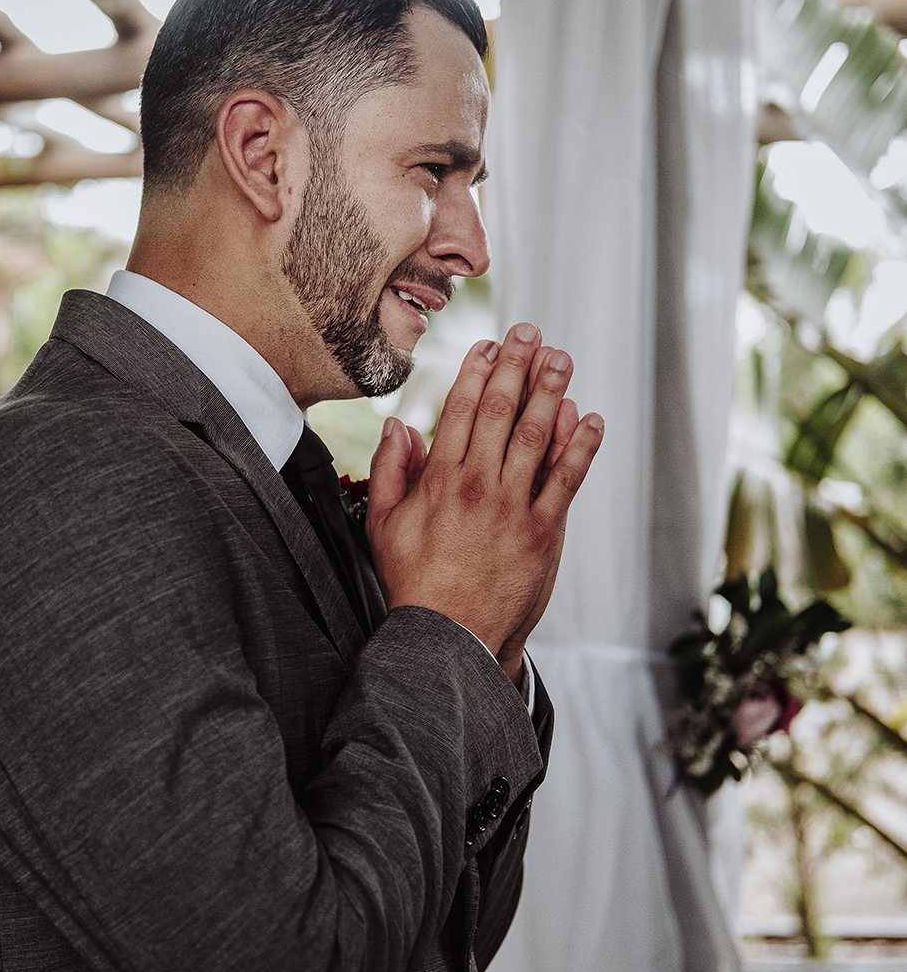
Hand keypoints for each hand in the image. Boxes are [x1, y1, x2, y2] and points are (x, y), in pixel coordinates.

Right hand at [366, 323, 603, 684]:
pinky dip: (580, 447)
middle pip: (502, 412)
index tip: (489, 346)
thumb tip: (398, 428)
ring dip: (551, 392)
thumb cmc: (415, 583)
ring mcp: (513, 506)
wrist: (448, 638)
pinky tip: (589, 420)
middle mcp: (478, 485)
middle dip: (517, 367)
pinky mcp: (542, 531)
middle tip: (531, 334)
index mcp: (440, 479)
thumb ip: (390, 471)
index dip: (478, 373)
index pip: (462, 411)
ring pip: (536, 436)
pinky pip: (566, 480)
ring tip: (561, 359)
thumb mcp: (383, 524)